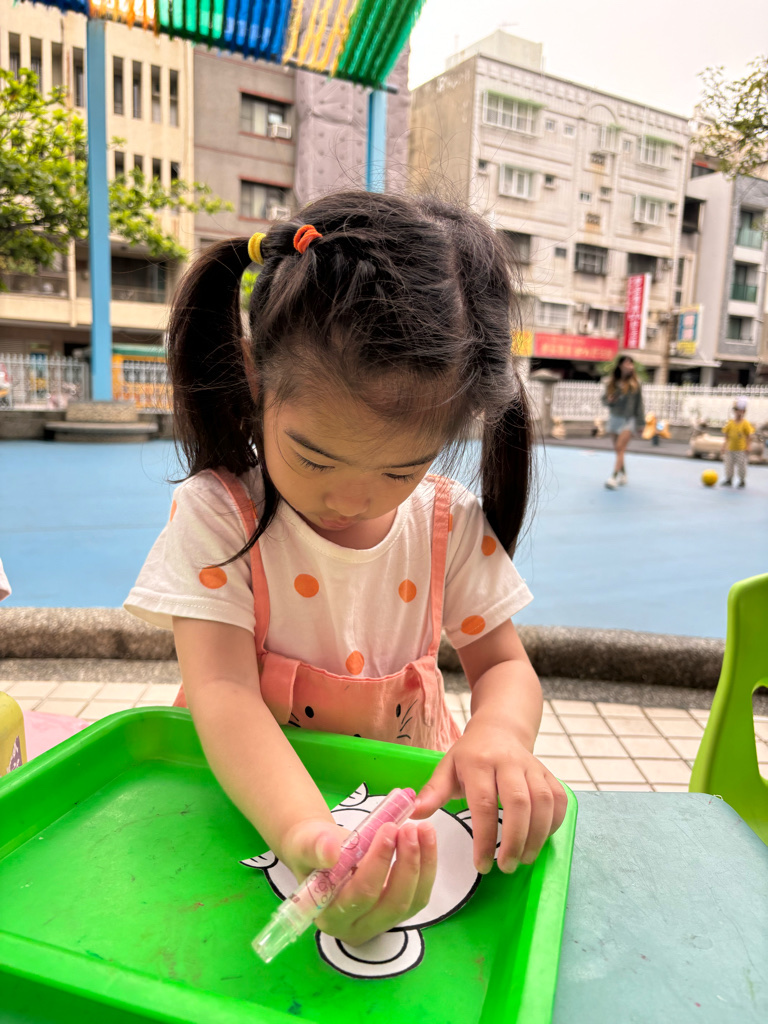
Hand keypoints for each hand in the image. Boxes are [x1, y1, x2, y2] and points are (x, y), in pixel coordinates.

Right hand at [281, 816, 437, 945]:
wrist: (321, 848)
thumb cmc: (311, 848)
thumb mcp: (306, 842)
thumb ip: (315, 847)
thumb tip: (331, 851)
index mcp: (331, 917)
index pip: (361, 896)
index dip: (378, 864)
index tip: (389, 829)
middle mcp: (357, 927)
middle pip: (392, 903)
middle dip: (406, 864)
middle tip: (408, 828)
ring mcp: (381, 921)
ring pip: (412, 901)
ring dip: (422, 864)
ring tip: (422, 828)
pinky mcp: (397, 909)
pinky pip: (420, 893)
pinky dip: (427, 865)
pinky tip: (427, 837)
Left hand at [411, 714, 567, 874]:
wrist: (499, 729)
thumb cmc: (470, 755)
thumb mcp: (446, 768)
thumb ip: (433, 792)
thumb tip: (413, 815)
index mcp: (478, 762)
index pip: (484, 803)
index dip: (484, 837)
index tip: (481, 865)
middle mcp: (508, 762)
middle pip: (519, 803)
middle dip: (514, 840)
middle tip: (505, 866)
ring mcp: (532, 766)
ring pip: (543, 802)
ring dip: (537, 836)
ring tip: (523, 859)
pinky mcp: (548, 773)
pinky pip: (559, 799)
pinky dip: (554, 823)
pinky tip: (540, 839)